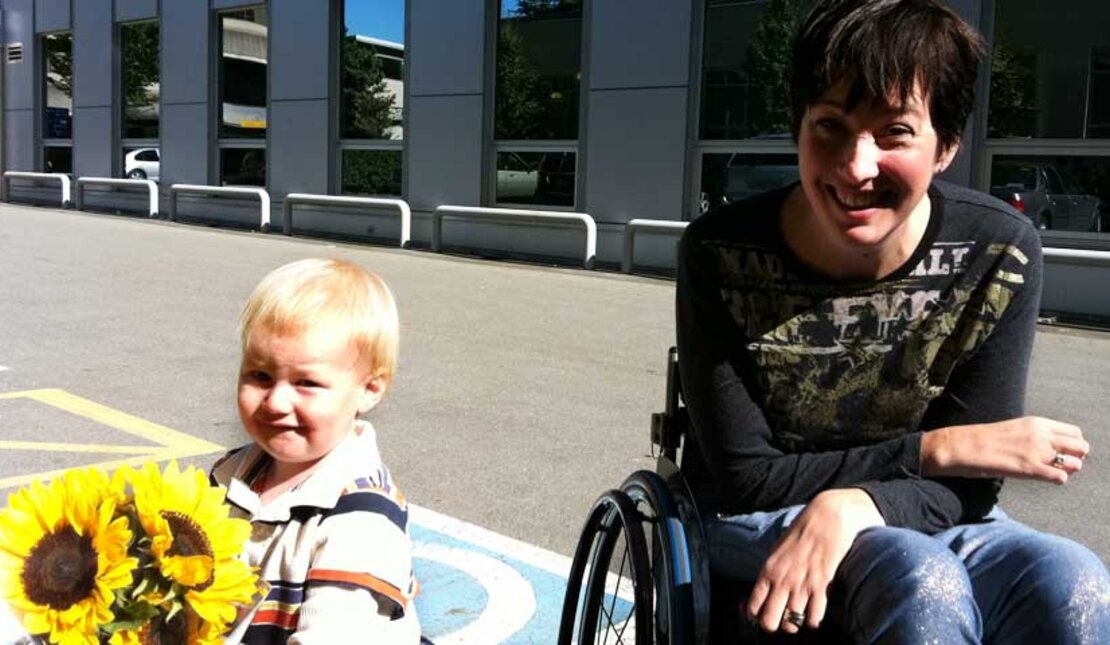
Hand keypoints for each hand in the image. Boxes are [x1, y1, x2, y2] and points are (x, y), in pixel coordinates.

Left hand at [746, 489, 884, 633]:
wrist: (827, 516)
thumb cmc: (802, 531)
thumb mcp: (779, 549)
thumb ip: (771, 571)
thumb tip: (763, 592)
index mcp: (768, 569)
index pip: (753, 606)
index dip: (755, 616)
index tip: (761, 615)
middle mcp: (782, 579)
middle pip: (769, 621)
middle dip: (772, 625)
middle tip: (779, 620)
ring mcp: (802, 583)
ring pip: (791, 623)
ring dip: (793, 625)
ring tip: (796, 618)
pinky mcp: (822, 584)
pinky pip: (814, 616)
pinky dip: (812, 621)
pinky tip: (812, 615)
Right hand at [922, 416, 1088, 482]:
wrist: (960, 446)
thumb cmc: (983, 439)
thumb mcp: (1013, 428)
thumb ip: (1033, 435)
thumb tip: (1047, 446)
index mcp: (1036, 422)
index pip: (1074, 432)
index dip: (1073, 445)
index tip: (1063, 452)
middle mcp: (1040, 435)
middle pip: (1080, 446)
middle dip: (1076, 457)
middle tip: (1062, 465)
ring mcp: (1036, 452)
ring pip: (1075, 462)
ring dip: (1069, 469)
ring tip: (1053, 472)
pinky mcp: (1028, 469)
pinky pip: (1060, 477)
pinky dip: (1058, 480)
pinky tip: (1045, 479)